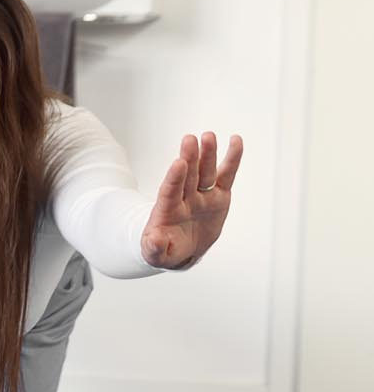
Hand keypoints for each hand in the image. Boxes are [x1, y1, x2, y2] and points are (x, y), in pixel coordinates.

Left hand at [140, 132, 242, 268]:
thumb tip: (155, 240)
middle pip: (187, 176)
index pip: (170, 191)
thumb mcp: (156, 254)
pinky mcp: (218, 196)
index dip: (174, 178)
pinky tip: (236, 141)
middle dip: (189, 158)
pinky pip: (227, 176)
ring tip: (208, 136)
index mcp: (167, 211)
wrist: (180, 249)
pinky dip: (232, 159)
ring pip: (205, 172)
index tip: (179, 162)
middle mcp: (185, 199)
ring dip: (207, 155)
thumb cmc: (165, 251)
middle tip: (190, 139)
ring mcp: (202, 196)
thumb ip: (155, 247)